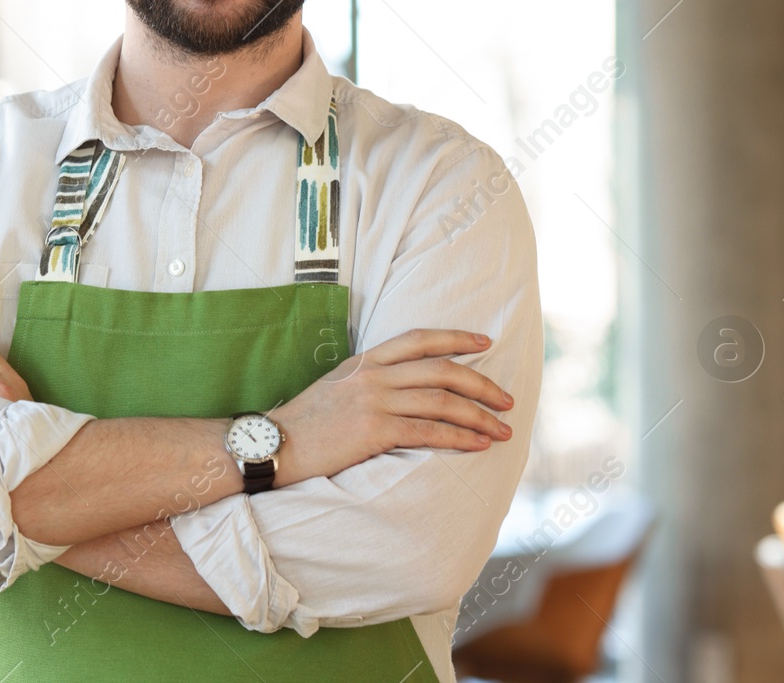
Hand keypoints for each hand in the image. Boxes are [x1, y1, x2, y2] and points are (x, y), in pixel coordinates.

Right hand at [272, 329, 514, 486]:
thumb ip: (370, 380)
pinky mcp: (375, 430)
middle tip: (507, 399)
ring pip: (443, 402)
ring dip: (480, 416)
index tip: (484, 343)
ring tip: (503, 429)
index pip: (420, 339)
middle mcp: (374, 374)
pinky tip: (479, 444)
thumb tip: (405, 388)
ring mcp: (375, 400)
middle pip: (443, 370)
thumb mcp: (337, 386)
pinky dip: (461, 437)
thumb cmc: (306, 422)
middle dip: (482, 384)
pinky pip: (430, 431)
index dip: (457, 338)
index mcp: (365, 360)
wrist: (276, 444)